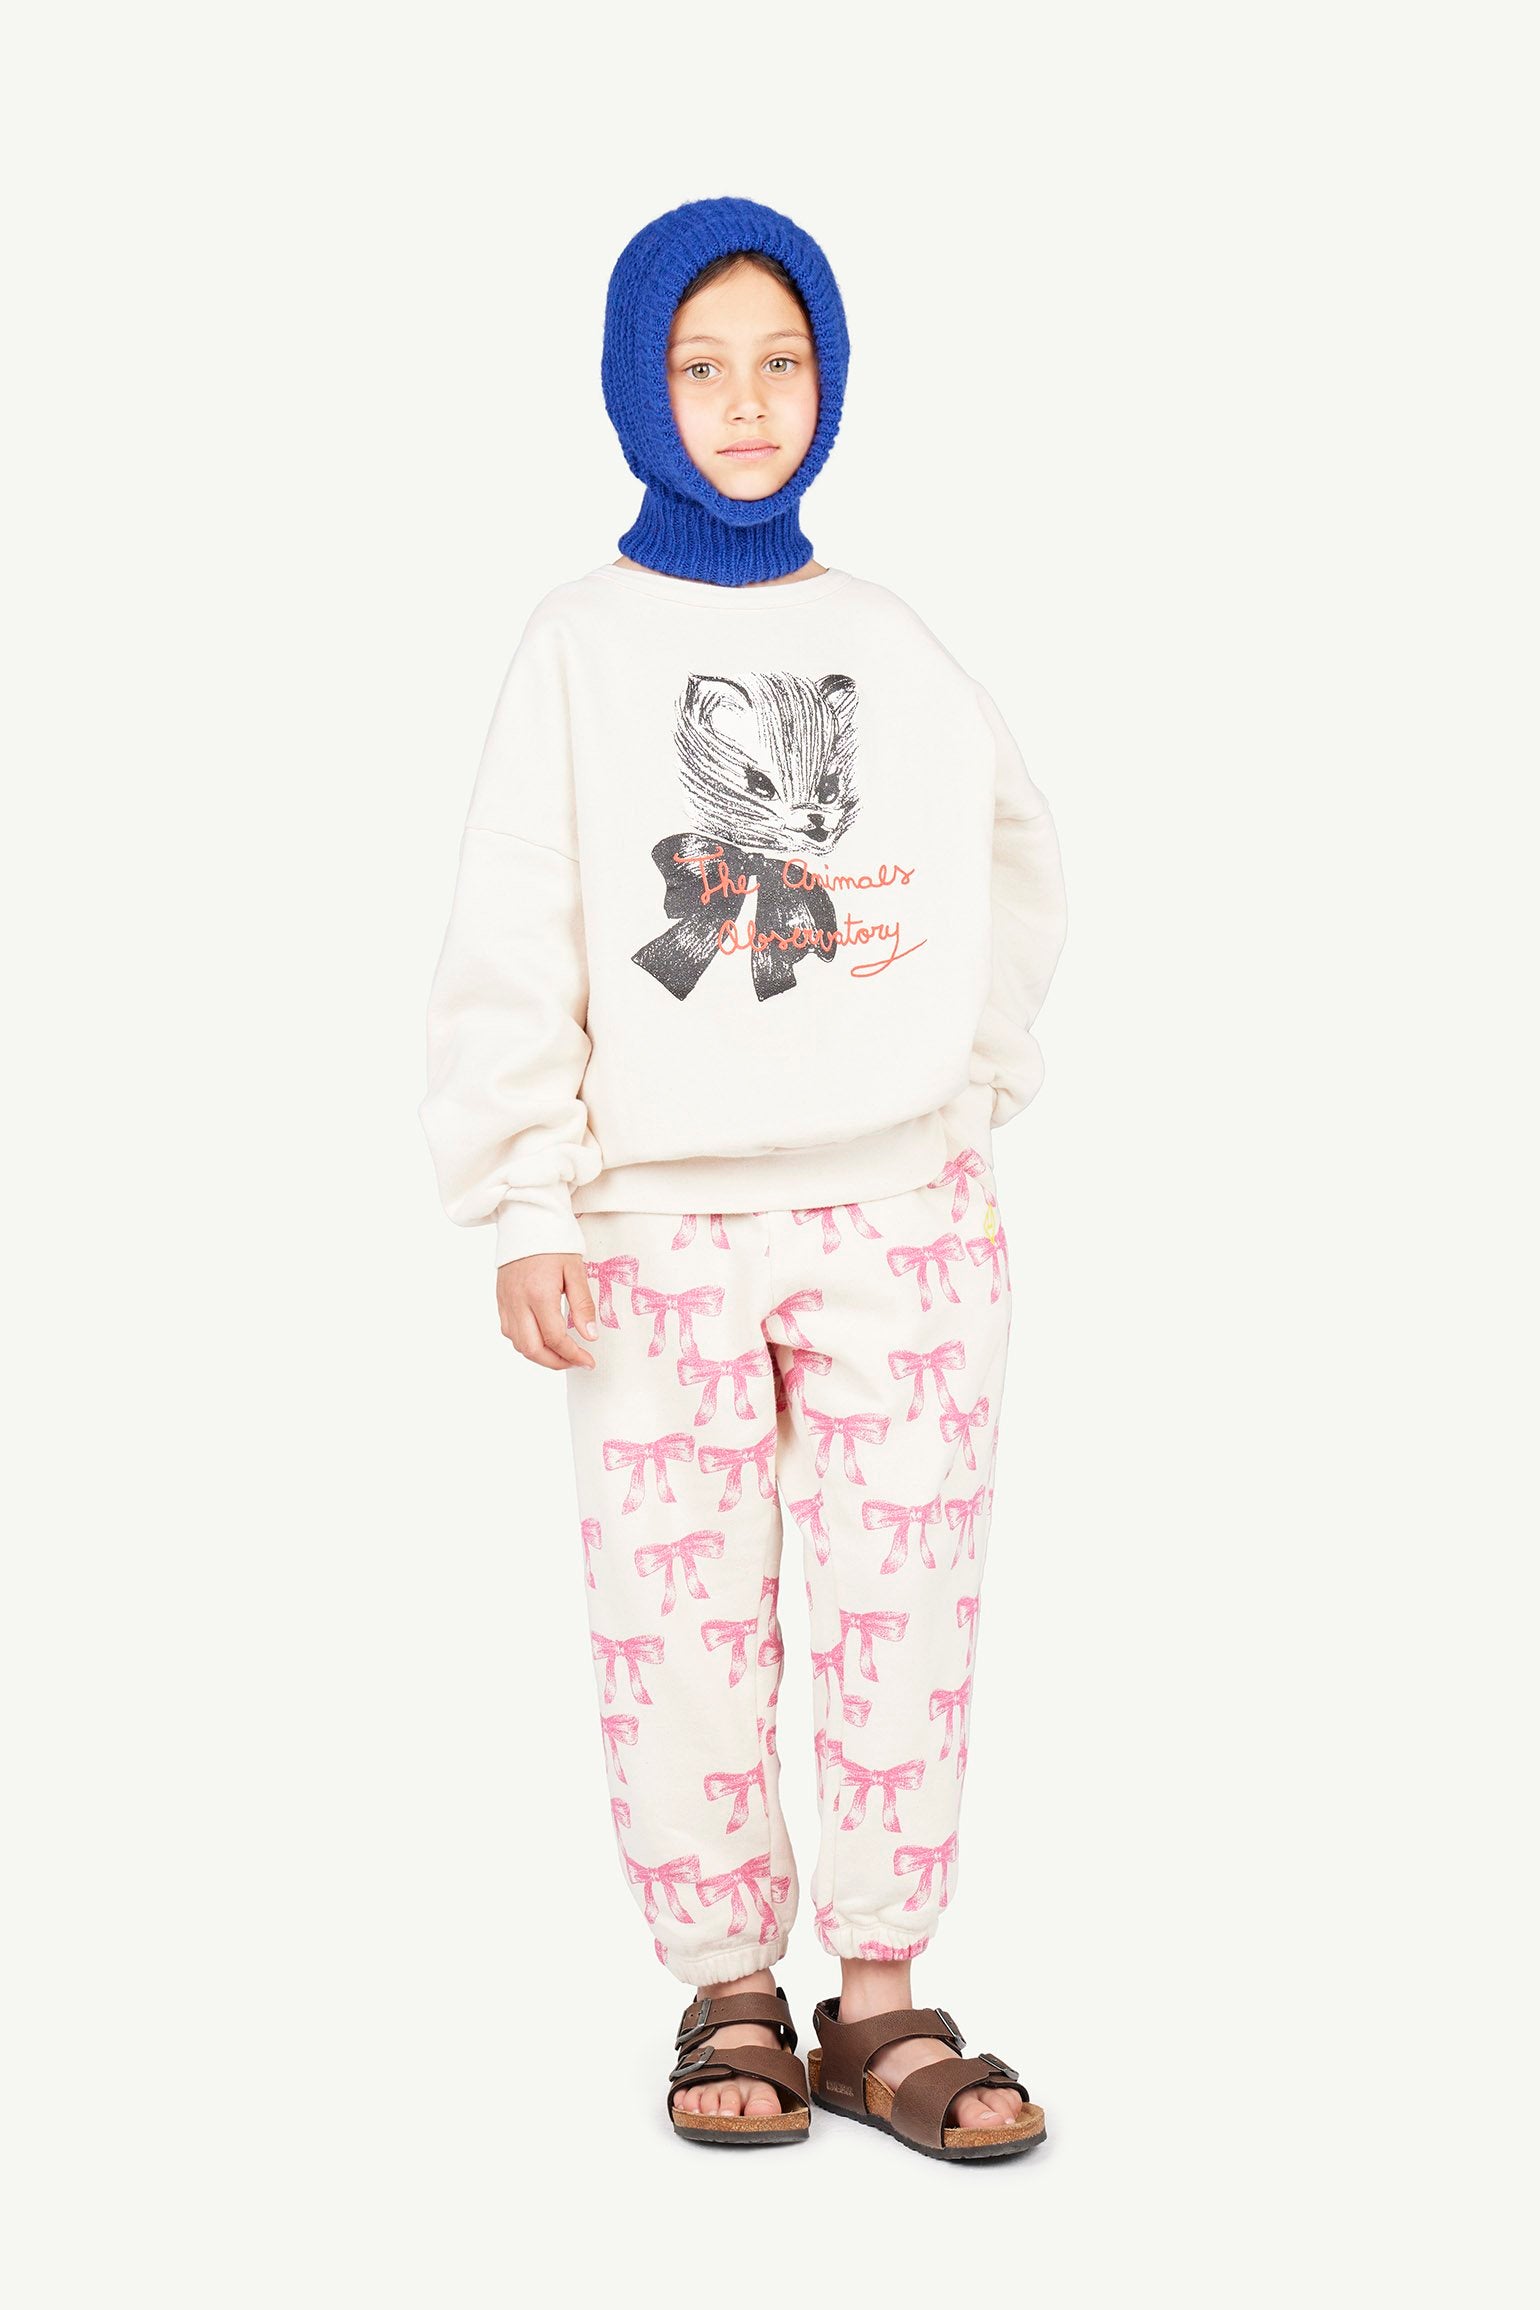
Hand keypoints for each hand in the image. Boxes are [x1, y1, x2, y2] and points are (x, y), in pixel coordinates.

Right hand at [496, 1253, 598, 1369]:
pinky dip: (526, 1342)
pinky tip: (542, 1337)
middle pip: (532, 1349)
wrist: (526, 1219)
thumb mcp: (576, 1270)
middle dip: (556, 1362)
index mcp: (540, 1294)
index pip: (556, 1338)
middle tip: (576, 1361)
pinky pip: (509, 1331)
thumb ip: (582, 1305)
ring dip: (540, 1355)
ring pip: (518, 1344)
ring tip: (562, 1352)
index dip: (574, 1355)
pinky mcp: (500, 1299)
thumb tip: (589, 1335)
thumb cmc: (554, 1242)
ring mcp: (506, 1301)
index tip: (588, 1361)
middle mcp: (518, 1301)